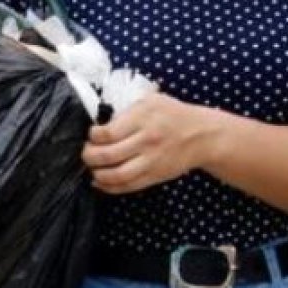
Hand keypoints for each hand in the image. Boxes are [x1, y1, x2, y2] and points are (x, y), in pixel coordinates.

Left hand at [82, 93, 215, 194]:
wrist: (201, 136)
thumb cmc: (174, 114)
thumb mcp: (151, 100)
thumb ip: (127, 109)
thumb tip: (102, 122)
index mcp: (143, 118)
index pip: (107, 133)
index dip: (93, 136)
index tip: (92, 134)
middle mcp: (146, 141)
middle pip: (108, 155)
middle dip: (89, 156)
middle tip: (85, 153)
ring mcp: (150, 161)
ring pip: (116, 175)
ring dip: (97, 174)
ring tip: (92, 168)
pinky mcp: (154, 176)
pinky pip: (128, 186)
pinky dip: (109, 187)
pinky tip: (100, 182)